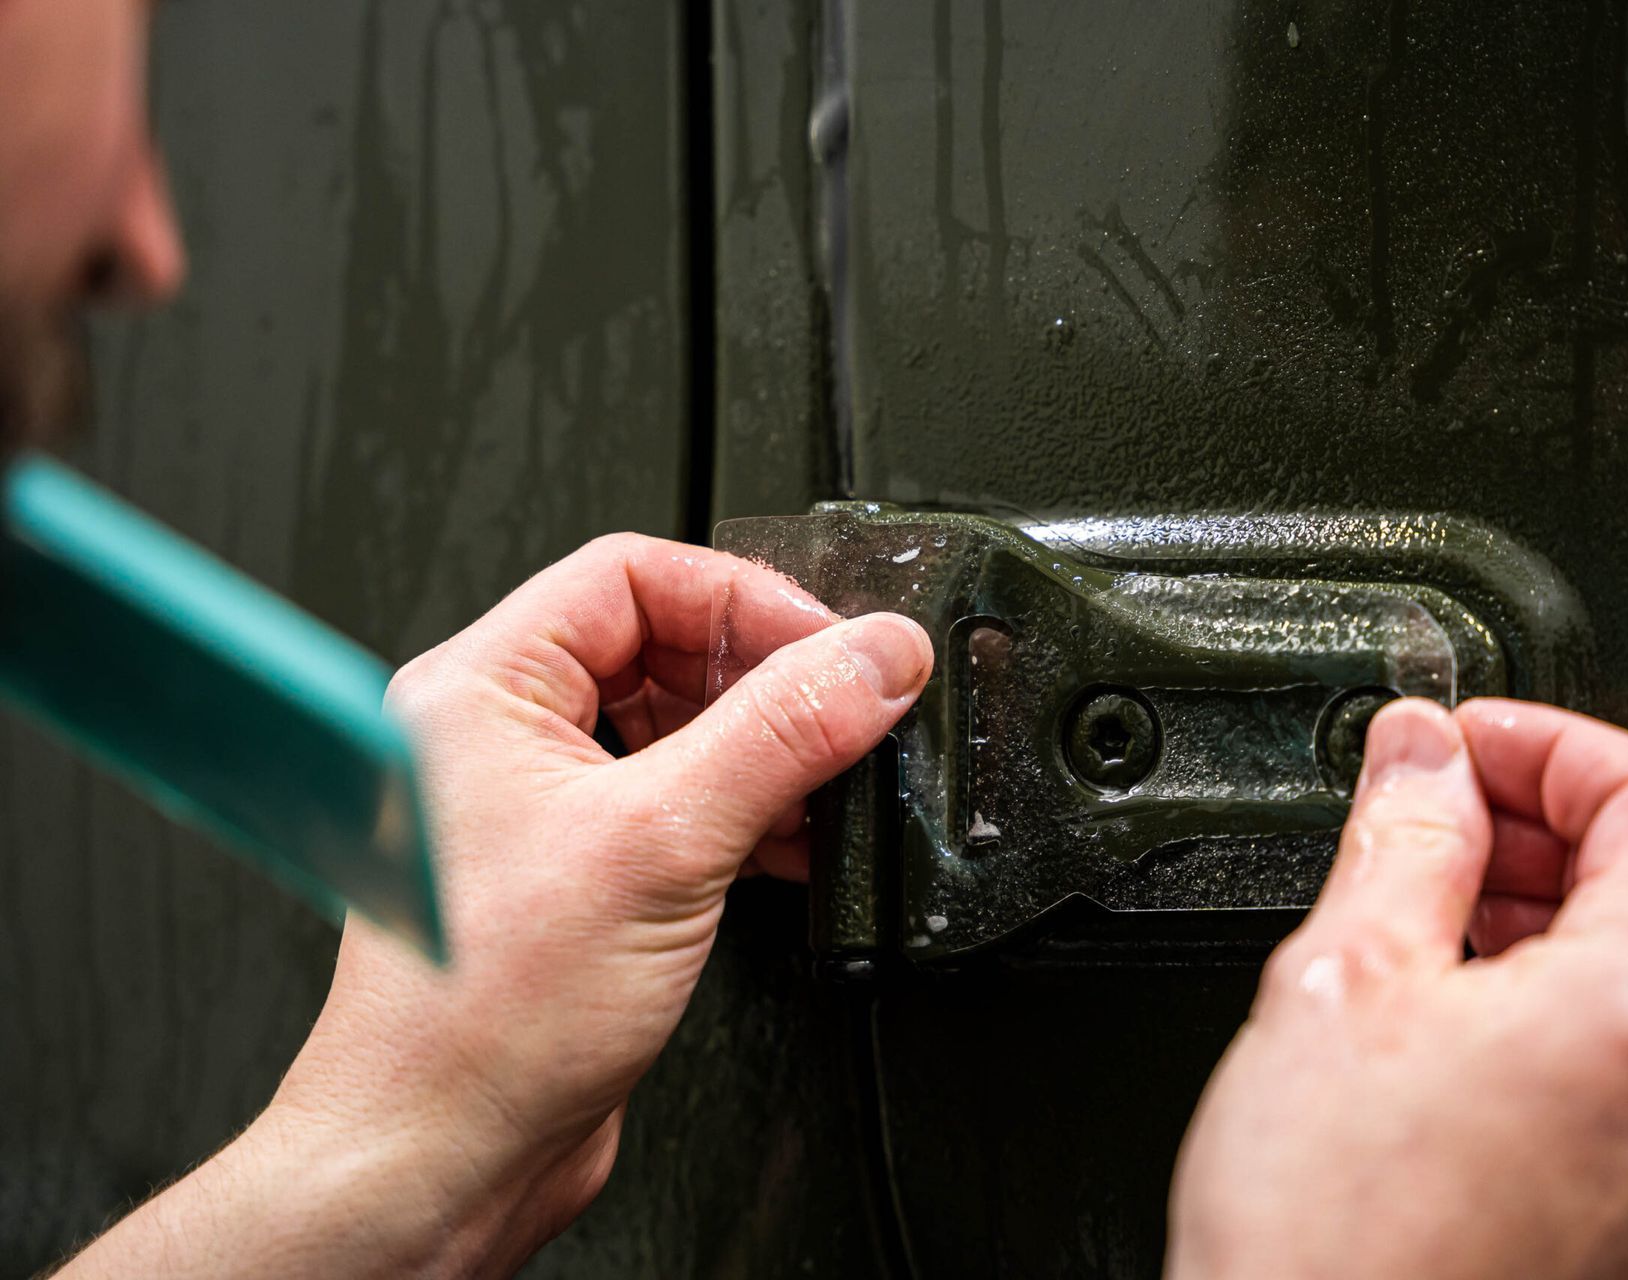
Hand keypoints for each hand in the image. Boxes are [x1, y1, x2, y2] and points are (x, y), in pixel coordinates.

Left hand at [59, 535, 929, 1278]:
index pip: (632, 574)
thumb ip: (782, 734)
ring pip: (677, 729)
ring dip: (764, 751)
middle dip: (764, 677)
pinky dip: (746, 814)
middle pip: (662, 645)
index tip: (831, 644)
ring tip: (827, 785)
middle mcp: (503, 738)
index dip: (745, 598)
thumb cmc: (478, 1016)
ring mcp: (540, 809)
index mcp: (482, 688)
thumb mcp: (661, 843)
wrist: (442, 1157)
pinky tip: (793, 847)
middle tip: (845, 709)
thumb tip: (874, 657)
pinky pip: (677, 804)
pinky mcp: (581, 877)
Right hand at [1167, 698, 1627, 1279]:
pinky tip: (1503, 1017)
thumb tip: (1422, 751)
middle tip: (1463, 817)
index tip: (1468, 747)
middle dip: (1583, 821)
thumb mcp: (1338, 982)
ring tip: (1474, 917)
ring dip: (1610, 910)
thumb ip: (1401, 835)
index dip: (1554, 743)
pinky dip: (1622, 1007)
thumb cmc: (1328, 1238)